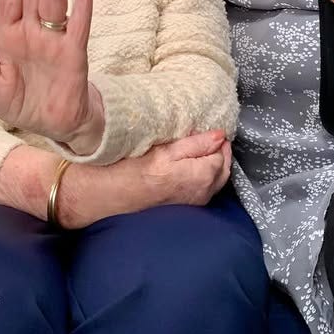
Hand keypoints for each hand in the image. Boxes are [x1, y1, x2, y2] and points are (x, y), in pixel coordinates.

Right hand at [58, 130, 231, 227]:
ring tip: (200, 147)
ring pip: (215, 180)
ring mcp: (193, 202)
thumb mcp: (165, 150)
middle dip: (220, 152)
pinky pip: (203, 188)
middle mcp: (202, 193)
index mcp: (201, 177)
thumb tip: (220, 136)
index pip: (222, 154)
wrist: (110, 195)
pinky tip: (191, 165)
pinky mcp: (183, 206)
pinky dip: (204, 174)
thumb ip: (196, 144)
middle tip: (209, 135)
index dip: (218, 139)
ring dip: (213, 163)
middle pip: (223, 169)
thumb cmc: (132, 171)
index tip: (210, 127)